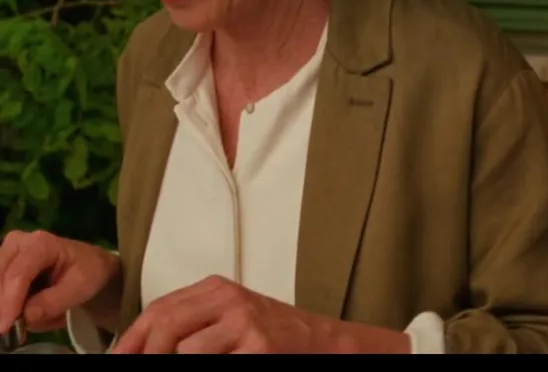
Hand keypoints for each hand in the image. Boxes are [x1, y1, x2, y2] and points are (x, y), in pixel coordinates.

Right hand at [0, 229, 120, 332]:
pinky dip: (5, 303)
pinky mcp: (2, 266)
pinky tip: (15, 311)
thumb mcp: (80, 287)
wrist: (89, 265)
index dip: (9, 302)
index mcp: (41, 244)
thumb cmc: (88, 272)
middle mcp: (18, 243)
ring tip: (20, 319)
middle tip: (10, 329)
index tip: (5, 326)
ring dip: (5, 304)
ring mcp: (7, 253)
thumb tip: (26, 316)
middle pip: (0, 278)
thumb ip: (53, 302)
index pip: (18, 274)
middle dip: (3, 305)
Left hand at [112, 275, 409, 353]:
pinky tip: (215, 367)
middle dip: (146, 355)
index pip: (158, 310)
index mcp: (216, 289)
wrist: (325, 342)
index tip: (118, 360)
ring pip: (184, 351)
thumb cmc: (275, 336)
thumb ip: (191, 325)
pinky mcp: (259, 347)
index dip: (129, 341)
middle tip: (138, 370)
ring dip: (172, 365)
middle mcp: (229, 299)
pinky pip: (211, 363)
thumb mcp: (231, 318)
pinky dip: (200, 370)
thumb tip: (140, 350)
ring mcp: (245, 323)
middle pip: (165, 326)